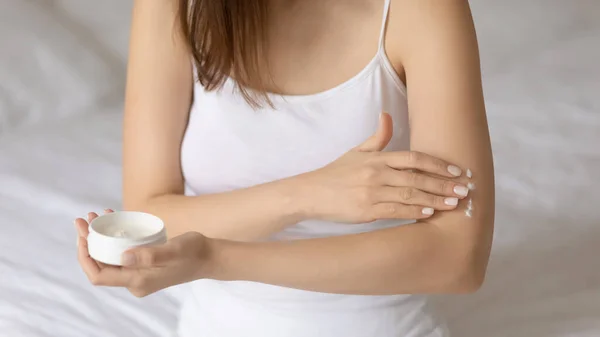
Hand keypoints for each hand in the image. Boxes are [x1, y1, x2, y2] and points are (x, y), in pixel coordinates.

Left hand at [75, 210, 209, 296]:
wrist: (209, 258)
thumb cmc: (193, 252)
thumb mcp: (173, 251)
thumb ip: (150, 256)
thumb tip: (123, 257)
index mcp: (138, 281)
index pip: (99, 275)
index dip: (85, 256)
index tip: (83, 234)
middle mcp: (135, 281)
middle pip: (100, 266)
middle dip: (88, 242)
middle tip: (84, 218)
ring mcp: (139, 274)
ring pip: (109, 258)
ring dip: (98, 238)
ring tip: (95, 215)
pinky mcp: (143, 265)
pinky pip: (120, 253)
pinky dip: (113, 238)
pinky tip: (112, 218)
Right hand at [295, 113, 468, 222]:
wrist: (310, 194)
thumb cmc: (335, 174)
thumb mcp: (356, 152)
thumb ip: (377, 137)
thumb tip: (387, 114)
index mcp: (376, 159)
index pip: (413, 158)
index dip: (437, 164)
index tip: (457, 170)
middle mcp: (376, 174)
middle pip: (417, 178)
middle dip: (444, 184)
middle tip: (465, 190)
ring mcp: (371, 193)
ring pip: (410, 196)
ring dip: (435, 199)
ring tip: (454, 203)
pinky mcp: (366, 211)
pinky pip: (395, 211)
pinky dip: (414, 212)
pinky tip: (430, 213)